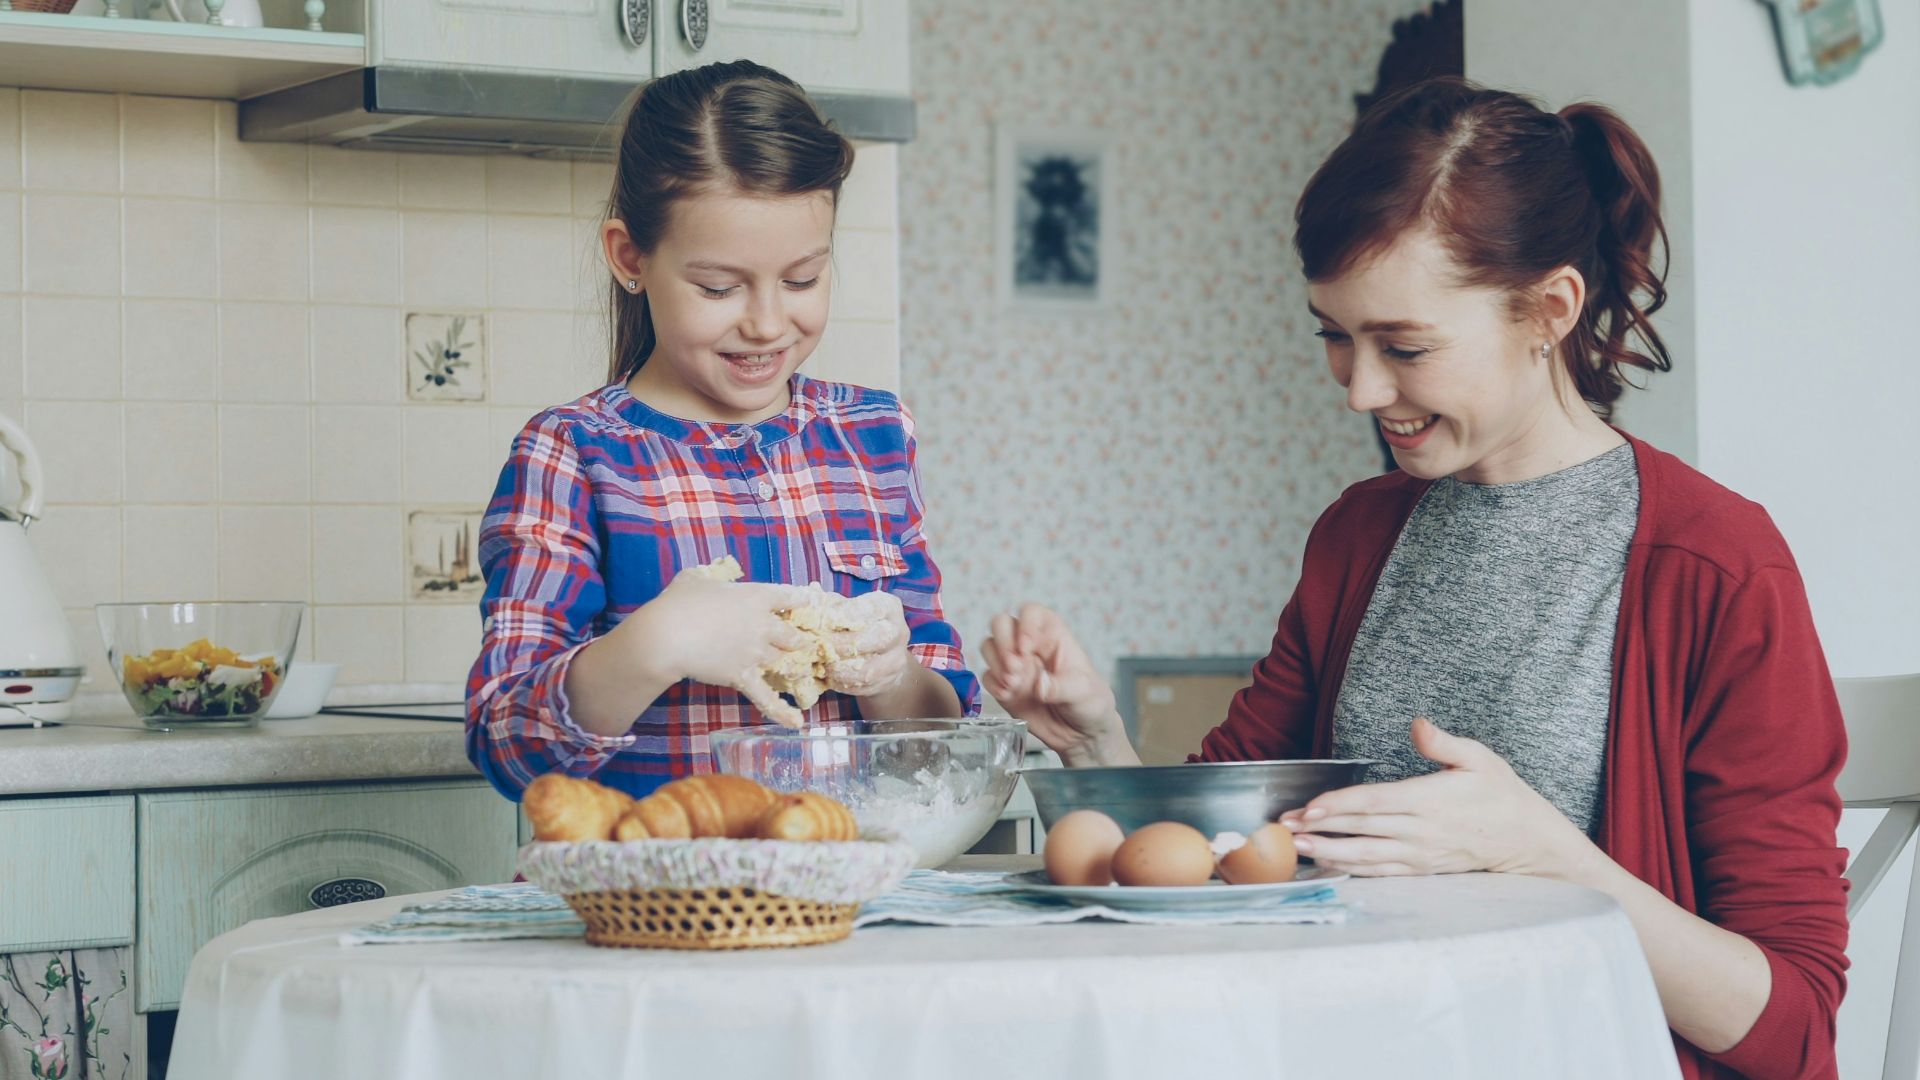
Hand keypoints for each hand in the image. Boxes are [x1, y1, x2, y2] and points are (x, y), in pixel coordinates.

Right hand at [621, 567, 813, 724]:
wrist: (667, 635)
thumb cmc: (678, 602)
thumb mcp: (695, 577)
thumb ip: (711, 575)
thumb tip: (710, 575)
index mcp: (756, 597)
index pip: (791, 597)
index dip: (802, 600)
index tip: (808, 603)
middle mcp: (763, 625)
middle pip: (793, 634)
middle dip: (797, 639)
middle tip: (798, 642)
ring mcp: (755, 653)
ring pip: (782, 661)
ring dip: (786, 665)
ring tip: (790, 670)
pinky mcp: (743, 676)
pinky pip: (766, 697)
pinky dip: (781, 711)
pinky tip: (796, 723)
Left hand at [822, 591, 911, 697]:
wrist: (883, 656)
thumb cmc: (858, 625)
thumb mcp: (848, 608)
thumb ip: (830, 605)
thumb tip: (808, 599)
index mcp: (889, 607)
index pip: (871, 609)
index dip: (845, 614)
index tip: (824, 619)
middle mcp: (898, 633)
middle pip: (873, 639)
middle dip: (840, 643)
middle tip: (817, 645)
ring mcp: (895, 661)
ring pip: (865, 669)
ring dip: (837, 667)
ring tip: (819, 663)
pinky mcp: (885, 682)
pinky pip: (860, 686)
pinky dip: (839, 682)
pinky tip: (826, 676)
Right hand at [979, 604, 1127, 763]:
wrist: (1082, 734)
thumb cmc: (1090, 703)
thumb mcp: (1084, 692)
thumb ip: (1061, 687)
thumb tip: (1039, 684)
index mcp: (1054, 637)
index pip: (1032, 612)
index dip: (1024, 624)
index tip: (1026, 647)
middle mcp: (1031, 647)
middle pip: (1002, 624)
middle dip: (1003, 642)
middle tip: (1015, 667)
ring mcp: (1016, 666)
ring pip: (989, 647)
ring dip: (996, 662)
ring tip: (1013, 683)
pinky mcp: (1006, 687)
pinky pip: (987, 677)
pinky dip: (993, 684)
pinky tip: (1008, 695)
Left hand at [1278, 717, 1591, 877]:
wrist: (1528, 840)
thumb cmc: (1500, 793)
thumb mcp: (1480, 757)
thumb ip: (1444, 742)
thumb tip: (1418, 724)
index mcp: (1430, 799)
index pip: (1376, 802)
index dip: (1341, 805)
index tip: (1311, 806)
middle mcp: (1421, 831)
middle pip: (1362, 830)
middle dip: (1321, 828)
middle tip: (1285, 826)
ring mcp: (1420, 854)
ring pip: (1367, 856)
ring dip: (1329, 852)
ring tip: (1297, 848)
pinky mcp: (1421, 869)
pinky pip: (1381, 872)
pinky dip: (1352, 870)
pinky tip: (1328, 866)